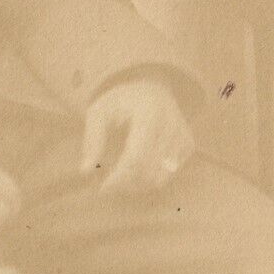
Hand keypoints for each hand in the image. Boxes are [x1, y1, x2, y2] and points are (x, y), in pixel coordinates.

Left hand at [80, 75, 193, 196]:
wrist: (152, 86)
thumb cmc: (122, 101)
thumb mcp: (100, 110)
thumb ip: (93, 138)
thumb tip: (85, 170)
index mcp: (148, 112)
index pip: (136, 157)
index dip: (119, 177)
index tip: (103, 187)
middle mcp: (171, 123)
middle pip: (148, 171)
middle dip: (126, 184)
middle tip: (111, 183)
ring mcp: (183, 135)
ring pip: (161, 178)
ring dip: (139, 184)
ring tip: (123, 174)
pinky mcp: (188, 145)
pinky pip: (170, 174)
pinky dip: (152, 178)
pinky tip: (140, 166)